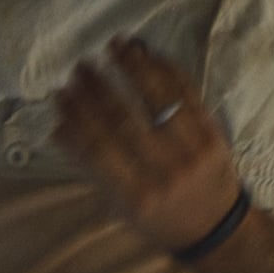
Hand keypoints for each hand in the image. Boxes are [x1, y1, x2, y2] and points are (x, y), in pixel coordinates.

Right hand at [52, 36, 245, 255]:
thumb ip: (91, 169)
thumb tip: (58, 129)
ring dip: (134, 67)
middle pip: (123, 121)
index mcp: (135, 196)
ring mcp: (192, 150)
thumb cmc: (158, 217)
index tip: (61, 93)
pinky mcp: (213, 132)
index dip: (76, 117)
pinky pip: (188, 93)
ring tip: (114, 45)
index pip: (98, 148)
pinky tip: (148, 54)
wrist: (215, 227)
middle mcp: (164, 172)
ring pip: (159, 98)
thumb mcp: (119, 206)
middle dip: (98, 89)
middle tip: (81, 66)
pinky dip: (167, 70)